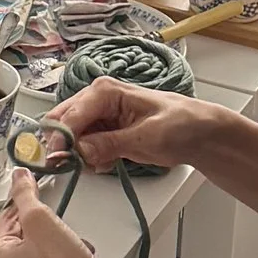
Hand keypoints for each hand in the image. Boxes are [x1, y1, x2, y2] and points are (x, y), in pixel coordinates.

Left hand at [0, 171, 113, 257]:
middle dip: (47, 222)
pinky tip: (79, 255)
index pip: (6, 217)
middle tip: (56, 223)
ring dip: (62, 235)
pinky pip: (62, 255)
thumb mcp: (39, 219)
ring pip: (48, 241)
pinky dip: (73, 250)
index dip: (21, 199)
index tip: (32, 183)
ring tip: (69, 243)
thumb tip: (18, 177)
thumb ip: (25, 195)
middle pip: (27, 229)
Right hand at [49, 78, 215, 175]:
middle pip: (63, 123)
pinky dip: (89, 159)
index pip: (70, 115)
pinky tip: (107, 163)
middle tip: (71, 166)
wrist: (200, 133)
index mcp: (106, 91)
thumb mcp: (147, 136)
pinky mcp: (104, 133)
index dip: (60, 139)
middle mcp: (97, 100)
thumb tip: (80, 151)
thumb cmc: (182, 124)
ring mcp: (99, 117)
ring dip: (78, 155)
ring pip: (71, 138)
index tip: (56, 161)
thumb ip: (111, 143)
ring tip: (101, 164)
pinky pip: (84, 147)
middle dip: (65, 147)